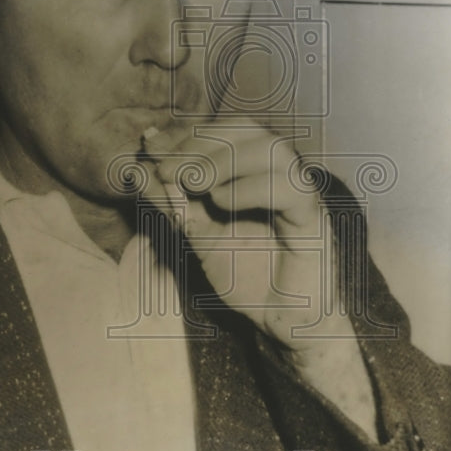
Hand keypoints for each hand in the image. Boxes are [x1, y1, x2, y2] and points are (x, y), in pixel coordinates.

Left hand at [141, 118, 379, 440]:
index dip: (185, 133)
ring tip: (191, 183)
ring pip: (272, 148)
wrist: (282, 321)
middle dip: (200, 143)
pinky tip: (221, 202)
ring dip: (224, 158)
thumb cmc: (246, 276)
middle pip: (246, 130)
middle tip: (165, 167)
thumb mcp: (198, 237)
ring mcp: (299, 193)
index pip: (222, 131)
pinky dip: (252, 188)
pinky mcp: (313, 219)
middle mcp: (279, 175)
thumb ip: (172, 205)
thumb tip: (137, 170)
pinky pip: (291, 188)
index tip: (150, 144)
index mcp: (253, 172)